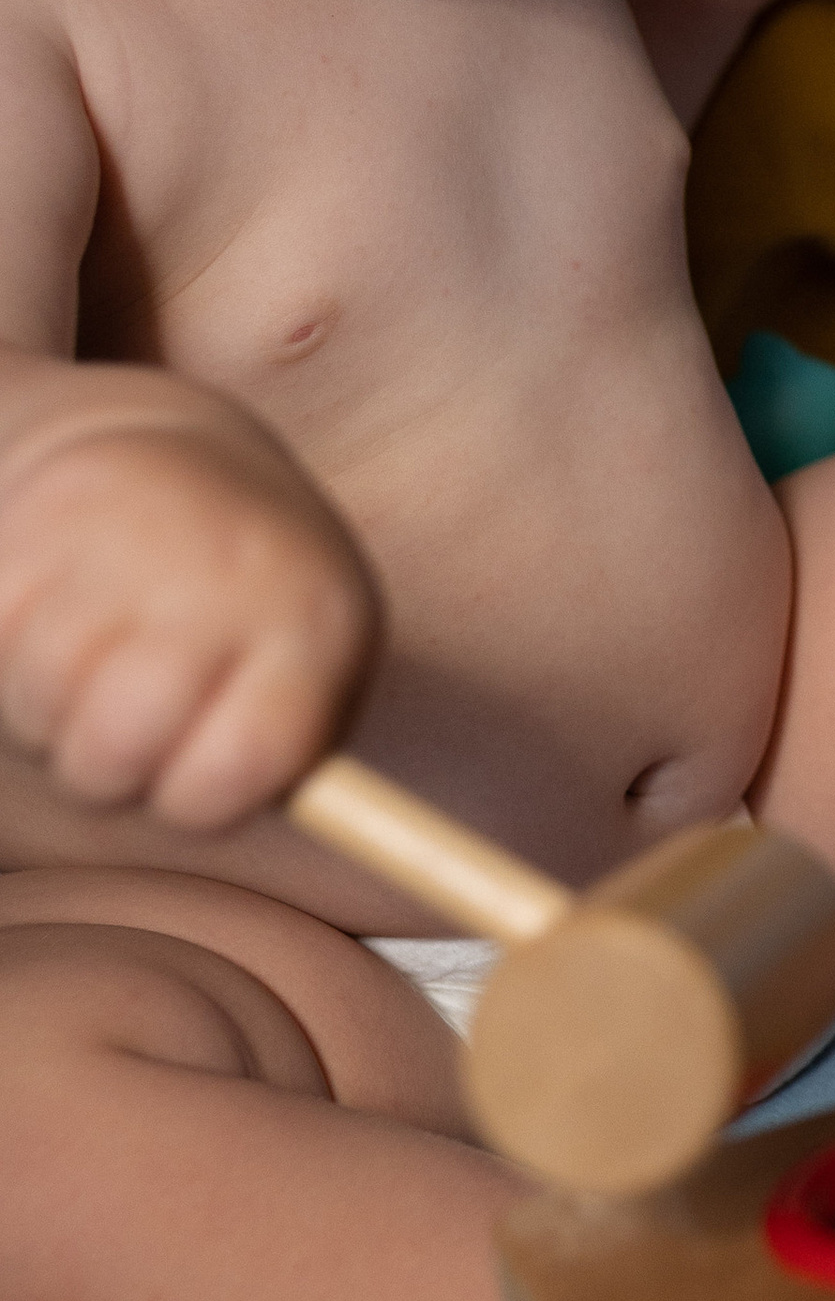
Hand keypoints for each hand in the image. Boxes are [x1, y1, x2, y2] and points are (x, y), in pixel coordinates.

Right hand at [0, 405, 380, 828]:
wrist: (179, 460)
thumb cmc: (257, 605)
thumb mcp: (313, 664)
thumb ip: (294, 759)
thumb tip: (335, 839)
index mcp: (310, 618)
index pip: (242, 762)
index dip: (199, 802)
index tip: (193, 784)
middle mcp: (219, 572)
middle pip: (116, 749)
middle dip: (107, 774)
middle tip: (131, 735)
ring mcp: (121, 540)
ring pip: (39, 706)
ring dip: (50, 718)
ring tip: (98, 670)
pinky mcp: (34, 522)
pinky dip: (7, 663)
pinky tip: (57, 619)